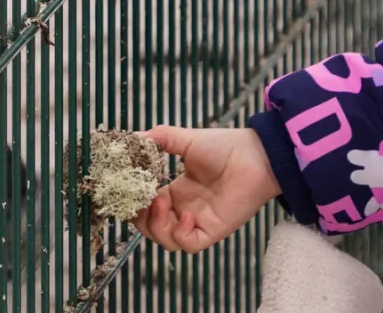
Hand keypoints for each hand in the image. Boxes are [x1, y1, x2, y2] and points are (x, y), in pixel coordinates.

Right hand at [130, 125, 281, 253]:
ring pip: (166, 241)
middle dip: (141, 217)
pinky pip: (188, 244)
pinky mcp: (212, 231)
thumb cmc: (224, 147)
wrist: (255, 155)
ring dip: (157, 225)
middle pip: (151, 228)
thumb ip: (159, 139)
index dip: (134, 202)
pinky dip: (180, 233)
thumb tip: (132, 138)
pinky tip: (187, 214)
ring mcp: (197, 222)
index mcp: (176, 191)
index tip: (127, 189)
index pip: (145, 207)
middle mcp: (183, 209)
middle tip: (144, 198)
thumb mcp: (185, 140)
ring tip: (161, 203)